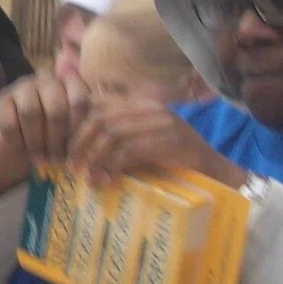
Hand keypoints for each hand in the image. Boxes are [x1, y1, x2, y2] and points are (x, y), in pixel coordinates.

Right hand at [0, 70, 88, 198]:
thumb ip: (86, 128)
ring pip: (31, 113)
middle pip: (55, 109)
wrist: (29, 132)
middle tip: (58, 162)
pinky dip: (18, 140)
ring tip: (41, 160)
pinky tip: (23, 151)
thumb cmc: (59, 130)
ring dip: (37, 142)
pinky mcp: (3, 96)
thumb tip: (92, 148)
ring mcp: (24, 84)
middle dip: (57, 140)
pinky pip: (10, 120)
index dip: (79, 129)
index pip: (79, 101)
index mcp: (71, 81)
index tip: (78, 152)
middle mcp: (47, 77)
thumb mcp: (76, 127)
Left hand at [69, 100, 249, 188]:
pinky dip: (113, 166)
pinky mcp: (169, 140)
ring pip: (112, 133)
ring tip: (88, 178)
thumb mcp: (143, 144)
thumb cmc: (175, 160)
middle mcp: (150, 107)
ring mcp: (161, 122)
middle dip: (81, 142)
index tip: (68, 150)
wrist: (214, 170)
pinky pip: (130, 150)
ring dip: (95, 158)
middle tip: (71, 166)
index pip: (99, 105)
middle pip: (101, 118)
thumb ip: (118, 140)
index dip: (78, 126)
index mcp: (141, 103)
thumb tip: (81, 153)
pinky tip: (107, 180)